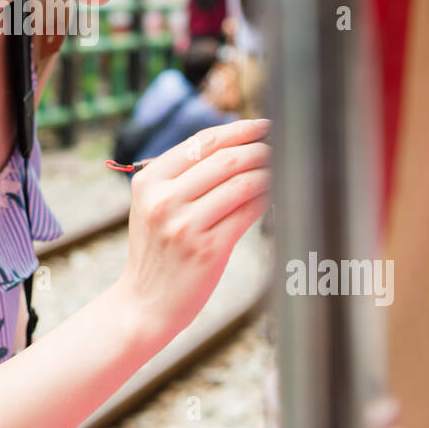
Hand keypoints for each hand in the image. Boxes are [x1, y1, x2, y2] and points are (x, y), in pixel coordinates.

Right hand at [119, 118, 271, 338]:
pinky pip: (247, 212)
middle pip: (225, 159)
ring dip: (268, 172)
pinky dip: (266, 198)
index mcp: (148, 181)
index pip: (201, 142)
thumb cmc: (158, 251)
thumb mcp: (153, 206)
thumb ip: (183, 176)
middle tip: (282, 145)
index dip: (238, 129)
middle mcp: (163, 199)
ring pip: (240, 183)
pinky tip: (275, 195)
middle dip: (260, 148)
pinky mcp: (207, 249)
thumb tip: (237, 143)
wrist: (145, 303)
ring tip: (283, 169)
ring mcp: (184, 225)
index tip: (264, 124)